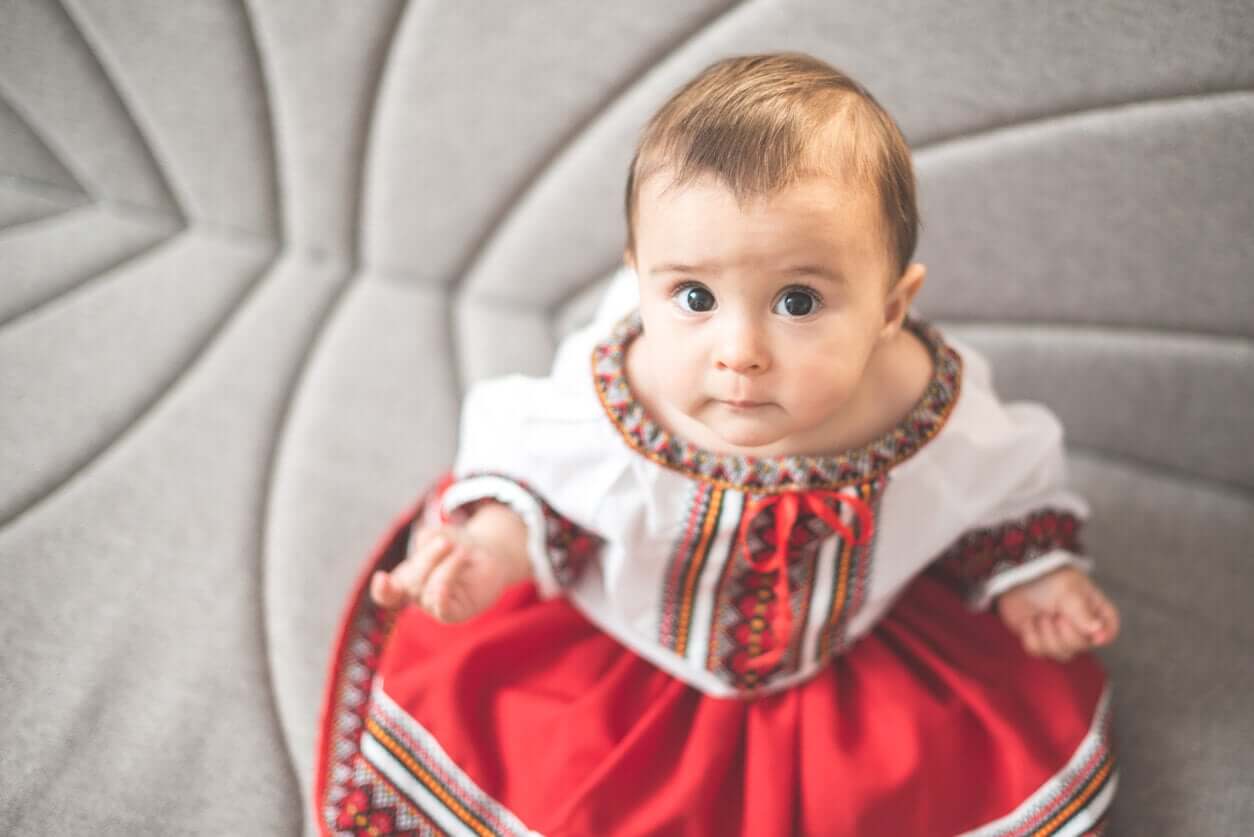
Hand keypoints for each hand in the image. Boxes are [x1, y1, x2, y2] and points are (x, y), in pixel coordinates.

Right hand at [370, 504, 530, 621]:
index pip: (386, 594)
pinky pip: (443, 608)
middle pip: (412, 581)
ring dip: (447, 565)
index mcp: (405, 580)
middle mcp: (417, 597)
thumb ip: (427, 537)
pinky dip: (442, 594)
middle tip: (447, 541)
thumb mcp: (439, 534)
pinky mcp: (455, 613)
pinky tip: (445, 583)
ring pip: (430, 589)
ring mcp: (436, 607)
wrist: (487, 556)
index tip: (381, 577)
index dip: (382, 589)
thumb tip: (426, 544)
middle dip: (429, 556)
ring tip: (462, 550)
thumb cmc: (456, 545)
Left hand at [995, 566, 1119, 661]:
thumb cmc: (1048, 578)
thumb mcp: (1068, 590)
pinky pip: (1039, 652)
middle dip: (1066, 632)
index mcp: (1094, 609)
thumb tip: (1097, 631)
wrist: (1017, 577)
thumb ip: (1082, 612)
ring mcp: (1059, 635)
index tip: (1093, 635)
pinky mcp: (1039, 640)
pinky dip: (1031, 636)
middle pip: (1082, 646)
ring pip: (1061, 654)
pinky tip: (1030, 622)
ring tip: (1042, 616)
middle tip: (1056, 615)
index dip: (1104, 635)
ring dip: (1047, 634)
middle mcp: (1080, 625)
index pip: (1109, 628)